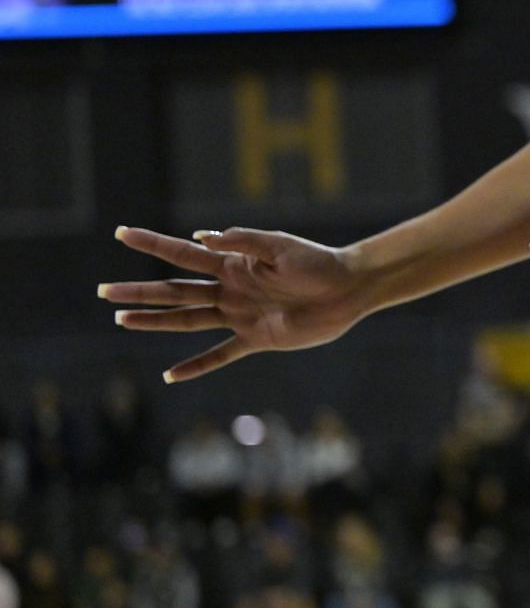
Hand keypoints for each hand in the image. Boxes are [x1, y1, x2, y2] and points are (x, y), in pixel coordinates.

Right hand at [100, 226, 364, 381]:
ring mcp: (240, 315)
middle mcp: (230, 289)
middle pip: (175, 290)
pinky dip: (197, 365)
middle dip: (140, 290)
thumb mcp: (280, 246)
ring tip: (122, 320)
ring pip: (187, 319)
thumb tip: (203, 236)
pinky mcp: (257, 339)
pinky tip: (171, 375)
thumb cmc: (318, 262)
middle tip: (103, 291)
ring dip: (155, 321)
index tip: (121, 233)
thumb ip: (242, 241)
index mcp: (232, 263)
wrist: (348, 288)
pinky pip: (221, 354)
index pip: (183, 252)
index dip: (152, 243)